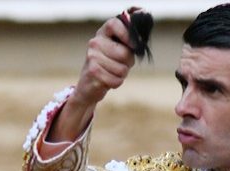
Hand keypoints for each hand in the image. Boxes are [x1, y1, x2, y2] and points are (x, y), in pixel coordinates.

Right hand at [47, 15, 136, 142]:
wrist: (87, 91)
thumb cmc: (107, 71)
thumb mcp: (119, 54)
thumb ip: (129, 41)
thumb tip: (142, 20)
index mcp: (102, 34)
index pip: (118, 24)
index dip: (128, 35)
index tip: (132, 45)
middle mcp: (95, 43)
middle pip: (126, 53)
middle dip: (128, 64)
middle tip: (118, 68)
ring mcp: (92, 58)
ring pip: (122, 68)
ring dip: (121, 76)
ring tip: (111, 76)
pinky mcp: (92, 74)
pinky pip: (115, 79)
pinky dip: (115, 84)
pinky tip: (106, 83)